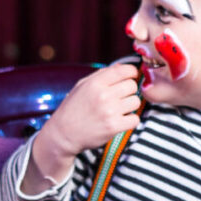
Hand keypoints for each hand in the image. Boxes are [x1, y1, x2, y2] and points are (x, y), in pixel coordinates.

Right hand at [23, 63, 142, 191]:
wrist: (64, 133)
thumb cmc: (73, 107)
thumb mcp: (82, 85)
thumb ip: (101, 75)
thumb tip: (121, 67)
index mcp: (96, 82)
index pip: (126, 70)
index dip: (131, 73)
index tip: (129, 78)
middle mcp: (103, 95)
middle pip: (133, 86)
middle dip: (129, 91)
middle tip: (120, 97)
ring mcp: (109, 111)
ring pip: (136, 102)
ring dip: (130, 106)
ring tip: (119, 109)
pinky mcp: (114, 127)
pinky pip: (135, 119)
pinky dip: (130, 120)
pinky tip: (120, 120)